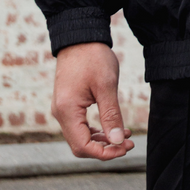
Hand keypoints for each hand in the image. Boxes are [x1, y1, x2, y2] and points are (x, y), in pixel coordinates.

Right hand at [51, 43, 133, 160]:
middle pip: (80, 145)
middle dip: (105, 148)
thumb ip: (111, 115)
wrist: (80, 37)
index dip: (104, 153)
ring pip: (80, 136)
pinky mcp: (68, 103)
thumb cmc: (93, 57)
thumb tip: (116, 141)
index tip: (125, 148)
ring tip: (125, 136)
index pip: (82, 147)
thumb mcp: (107, 85)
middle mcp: (60, 114)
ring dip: (102, 140)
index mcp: (67, 111)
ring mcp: (63, 109)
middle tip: (129, 144)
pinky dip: (97, 130)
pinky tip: (114, 127)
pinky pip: (80, 125)